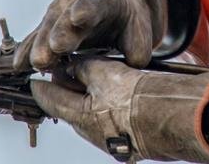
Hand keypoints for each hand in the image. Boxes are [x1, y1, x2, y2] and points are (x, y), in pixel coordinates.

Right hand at [15, 0, 166, 70]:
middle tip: (54, 48)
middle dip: (59, 31)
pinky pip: (35, 38)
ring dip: (41, 45)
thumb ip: (136, 49)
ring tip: (36, 62)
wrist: (114, 5)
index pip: (94, 2)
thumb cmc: (127, 21)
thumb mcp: (138, 31)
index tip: (78, 17)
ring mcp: (59, 11)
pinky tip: (19, 65)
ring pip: (47, 27)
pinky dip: (27, 51)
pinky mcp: (47, 25)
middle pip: (66, 16)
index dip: (86, 9)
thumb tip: (129, 65)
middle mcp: (76, 1)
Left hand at [29, 57, 208, 162]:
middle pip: (71, 109)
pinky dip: (109, 108)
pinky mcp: (131, 142)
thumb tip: (73, 66)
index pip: (51, 100)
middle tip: (65, 75)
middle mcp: (92, 133)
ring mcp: (111, 140)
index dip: (42, 87)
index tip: (35, 81)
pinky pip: (111, 122)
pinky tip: (118, 97)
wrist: (173, 117)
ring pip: (93, 116)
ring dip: (89, 100)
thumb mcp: (106, 73)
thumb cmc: (139, 96)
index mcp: (80, 117)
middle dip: (67, 93)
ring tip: (94, 82)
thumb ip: (85, 68)